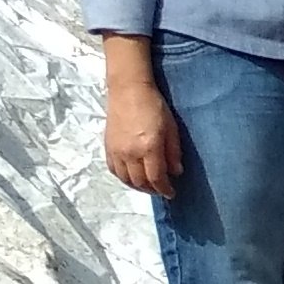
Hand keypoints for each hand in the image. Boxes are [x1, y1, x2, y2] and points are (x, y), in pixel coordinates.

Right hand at [101, 80, 182, 196]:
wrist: (128, 91)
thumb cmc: (154, 106)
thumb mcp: (171, 127)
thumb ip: (173, 151)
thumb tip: (176, 172)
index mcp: (149, 147)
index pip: (156, 178)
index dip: (165, 189)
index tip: (172, 193)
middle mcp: (130, 153)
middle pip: (140, 182)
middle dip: (152, 190)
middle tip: (161, 190)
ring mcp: (117, 152)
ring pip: (126, 179)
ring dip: (138, 187)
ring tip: (149, 186)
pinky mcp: (108, 148)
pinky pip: (114, 171)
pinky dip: (124, 178)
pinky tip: (132, 177)